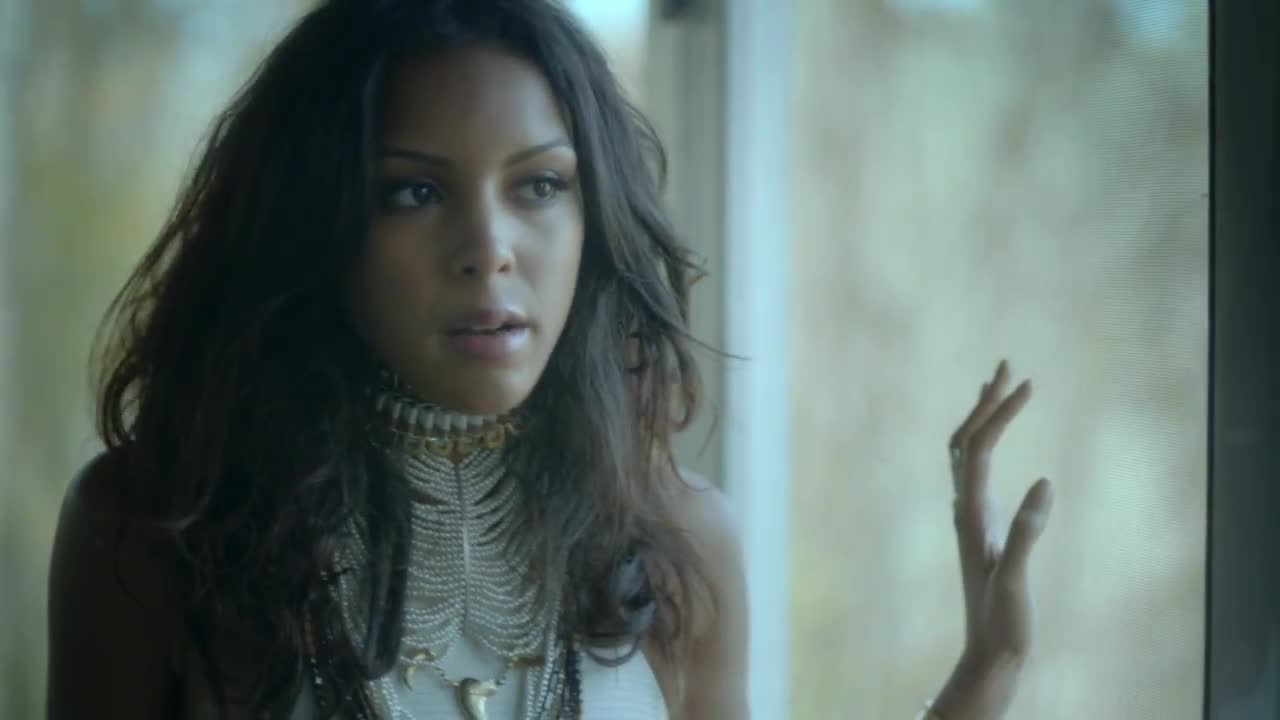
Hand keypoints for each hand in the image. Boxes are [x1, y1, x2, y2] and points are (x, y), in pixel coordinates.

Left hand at [931, 360, 1054, 719]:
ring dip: (980, 417)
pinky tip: (992, 443)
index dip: (1001, 413)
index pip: (981, 448)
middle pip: (965, 441)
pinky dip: (983, 444)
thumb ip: (1027, 532)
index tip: (1027, 383)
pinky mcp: (979, 528)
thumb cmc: (1002, 622)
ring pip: (965, 454)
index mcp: (972, 514)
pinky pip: (974, 473)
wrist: (987, 654)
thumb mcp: (1016, 579)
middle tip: (1007, 365)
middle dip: (985, 401)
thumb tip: (1045, 482)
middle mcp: (965, 508)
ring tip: (997, 387)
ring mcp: (969, 517)